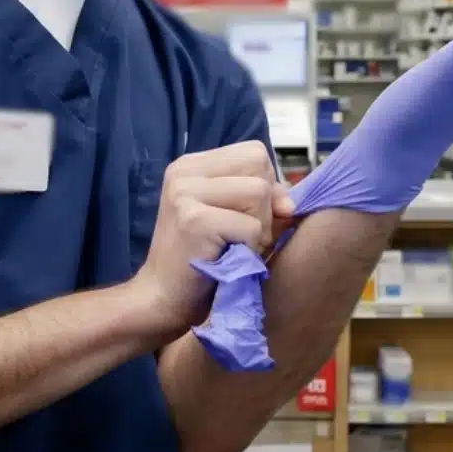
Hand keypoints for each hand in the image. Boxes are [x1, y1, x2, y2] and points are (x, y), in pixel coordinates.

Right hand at [131, 142, 292, 334]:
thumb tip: (290, 204)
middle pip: (259, 166)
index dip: (266, 184)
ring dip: (258, 229)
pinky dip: (249, 250)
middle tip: (239, 236)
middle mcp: (184, 171)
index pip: (254, 152)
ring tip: (232, 248)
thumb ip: (263, 199)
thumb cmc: (203, 260)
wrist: (162, 299)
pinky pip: (251, 227)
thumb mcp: (233, 216)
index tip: (251, 216)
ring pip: (259, 192)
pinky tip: (225, 260)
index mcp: (191, 165)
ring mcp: (185, 192)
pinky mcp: (193, 220)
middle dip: (263, 205)